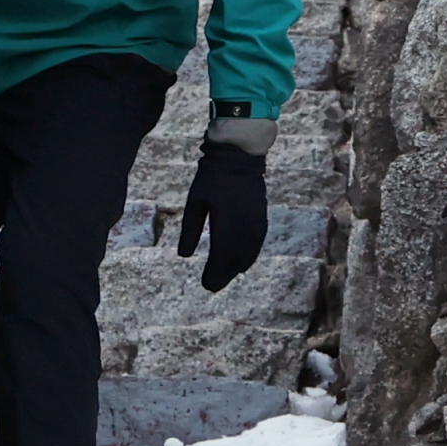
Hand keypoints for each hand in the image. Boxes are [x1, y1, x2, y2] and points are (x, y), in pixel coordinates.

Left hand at [176, 141, 267, 292]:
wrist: (239, 159)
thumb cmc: (212, 179)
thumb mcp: (195, 202)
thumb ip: (189, 230)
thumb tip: (184, 256)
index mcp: (226, 225)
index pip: (221, 259)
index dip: (214, 275)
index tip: (205, 285)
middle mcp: (244, 230)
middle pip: (235, 263)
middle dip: (223, 276)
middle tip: (210, 286)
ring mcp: (256, 227)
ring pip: (247, 257)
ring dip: (235, 269)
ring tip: (222, 277)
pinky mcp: (262, 222)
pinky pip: (255, 248)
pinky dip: (246, 258)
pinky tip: (238, 263)